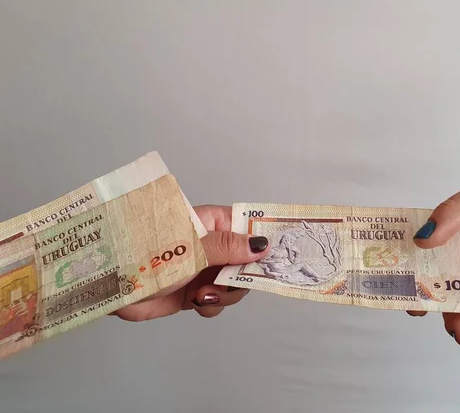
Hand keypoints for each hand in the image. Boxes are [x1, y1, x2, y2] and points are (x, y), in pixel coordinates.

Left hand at [112, 205, 269, 320]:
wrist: (112, 287)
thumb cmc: (146, 254)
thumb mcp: (192, 248)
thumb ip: (228, 247)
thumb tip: (261, 244)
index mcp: (210, 223)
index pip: (247, 225)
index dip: (263, 238)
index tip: (278, 254)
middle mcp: (210, 245)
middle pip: (246, 260)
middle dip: (242, 275)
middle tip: (230, 281)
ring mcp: (203, 269)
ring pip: (235, 284)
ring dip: (226, 293)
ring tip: (205, 294)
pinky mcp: (194, 292)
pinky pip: (218, 301)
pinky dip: (213, 306)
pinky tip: (198, 302)